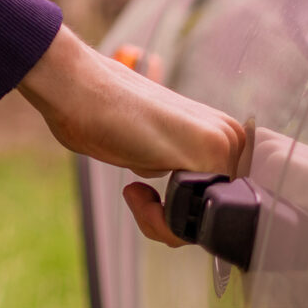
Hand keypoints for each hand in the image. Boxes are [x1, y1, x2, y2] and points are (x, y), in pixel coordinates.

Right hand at [18, 26, 244, 247]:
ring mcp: (223, 142)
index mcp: (218, 132)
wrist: (78, 85)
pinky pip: (194, 220)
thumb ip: (175, 165)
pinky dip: (158, 222)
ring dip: (161, 221)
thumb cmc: (101, 113)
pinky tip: (135, 191)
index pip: (212, 201)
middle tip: (136, 194)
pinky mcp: (208, 152)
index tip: (140, 194)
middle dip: (168, 220)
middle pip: (211, 213)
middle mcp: (229, 136)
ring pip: (204, 221)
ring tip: (134, 191)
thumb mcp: (150, 150)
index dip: (175, 213)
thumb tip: (184, 198)